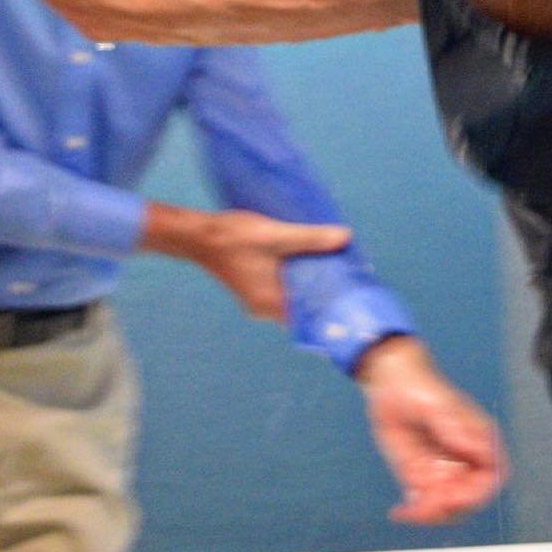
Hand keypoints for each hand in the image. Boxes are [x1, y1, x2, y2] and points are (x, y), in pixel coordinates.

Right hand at [140, 201, 349, 320]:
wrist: (198, 235)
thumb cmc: (234, 237)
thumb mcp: (277, 236)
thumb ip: (311, 238)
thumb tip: (345, 238)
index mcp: (270, 303)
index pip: (308, 316)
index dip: (330, 306)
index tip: (353, 295)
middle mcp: (263, 308)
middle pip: (302, 306)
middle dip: (324, 293)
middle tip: (351, 277)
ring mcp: (257, 298)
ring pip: (293, 296)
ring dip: (310, 283)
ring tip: (336, 267)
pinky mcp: (254, 286)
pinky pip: (283, 288)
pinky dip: (297, 278)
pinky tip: (310, 261)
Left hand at [355, 336, 506, 523]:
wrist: (388, 383)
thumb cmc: (418, 386)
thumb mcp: (436, 404)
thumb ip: (454, 426)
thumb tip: (473, 445)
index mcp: (477, 439)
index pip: (492, 475)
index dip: (478, 493)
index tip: (454, 497)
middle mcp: (464, 459)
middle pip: (469, 498)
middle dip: (450, 507)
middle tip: (425, 503)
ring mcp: (444, 470)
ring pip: (447, 507)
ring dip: (431, 514)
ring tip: (408, 509)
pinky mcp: (422, 477)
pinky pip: (424, 504)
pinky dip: (414, 514)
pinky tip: (399, 512)